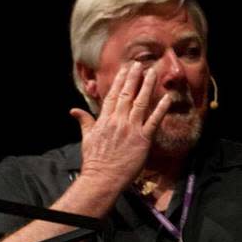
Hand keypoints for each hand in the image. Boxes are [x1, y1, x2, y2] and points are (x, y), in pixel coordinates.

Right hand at [70, 62, 172, 192]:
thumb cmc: (95, 159)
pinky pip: (154, 121)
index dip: (120, 80)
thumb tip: (74, 110)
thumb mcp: (87, 138)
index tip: (126, 68)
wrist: (102, 178)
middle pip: (127, 94)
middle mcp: (118, 121)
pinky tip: (167, 97)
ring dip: (147, 86)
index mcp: (105, 119)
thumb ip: (84, 121)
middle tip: (140, 63)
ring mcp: (131, 129)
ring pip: (140, 103)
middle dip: (133, 77)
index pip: (113, 95)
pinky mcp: (143, 139)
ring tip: (152, 73)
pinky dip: (161, 108)